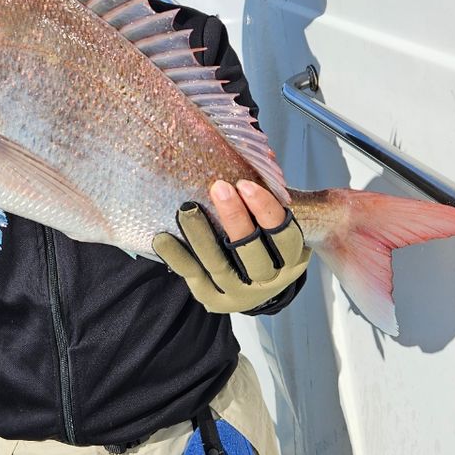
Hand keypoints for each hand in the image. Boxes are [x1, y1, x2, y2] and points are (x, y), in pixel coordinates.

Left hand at [152, 179, 311, 312]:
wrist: (254, 277)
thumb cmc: (264, 233)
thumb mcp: (276, 214)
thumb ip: (270, 188)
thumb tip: (264, 153)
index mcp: (292, 257)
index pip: (284, 234)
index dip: (266, 209)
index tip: (245, 183)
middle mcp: (271, 280)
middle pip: (254, 252)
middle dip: (235, 218)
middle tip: (217, 187)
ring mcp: (242, 294)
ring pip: (222, 267)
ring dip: (203, 236)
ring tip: (186, 209)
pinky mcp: (214, 300)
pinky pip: (194, 278)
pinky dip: (178, 257)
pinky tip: (162, 237)